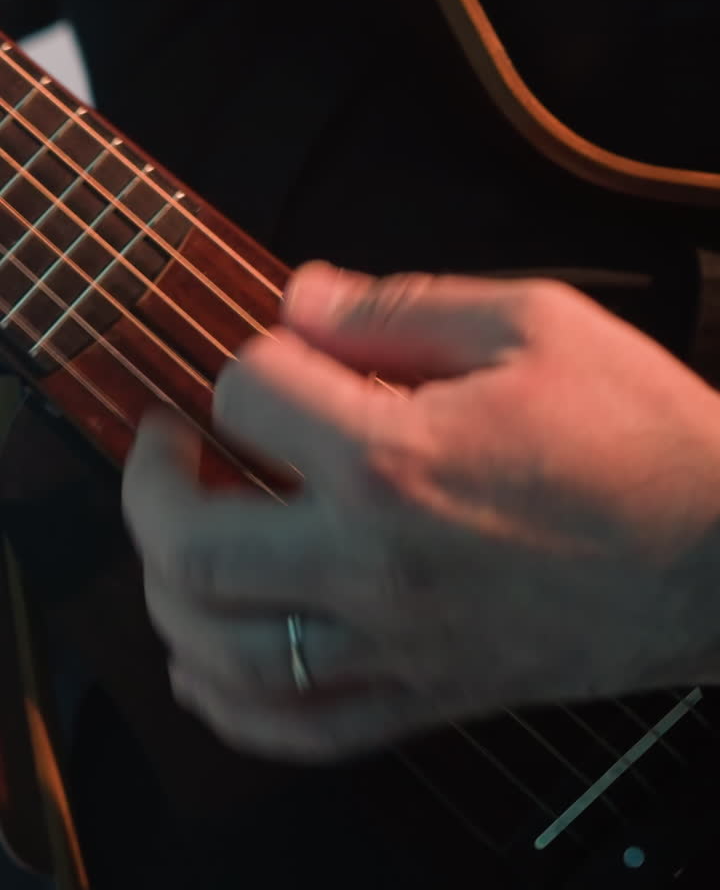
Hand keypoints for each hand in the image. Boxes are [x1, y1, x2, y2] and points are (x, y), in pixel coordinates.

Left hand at [122, 263, 719, 760]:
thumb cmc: (643, 436)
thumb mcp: (535, 323)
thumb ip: (399, 305)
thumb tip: (299, 295)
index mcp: (398, 458)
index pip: (250, 395)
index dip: (255, 356)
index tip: (285, 355)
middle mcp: (377, 563)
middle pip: (188, 541)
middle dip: (150, 479)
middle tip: (169, 441)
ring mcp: (395, 644)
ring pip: (215, 649)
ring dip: (168, 586)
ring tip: (186, 532)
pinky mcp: (424, 696)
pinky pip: (291, 730)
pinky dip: (223, 699)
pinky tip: (208, 656)